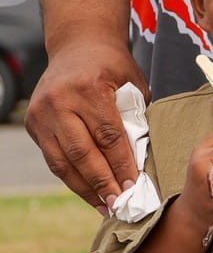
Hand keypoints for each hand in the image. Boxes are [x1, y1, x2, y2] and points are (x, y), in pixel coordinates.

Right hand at [24, 35, 147, 210]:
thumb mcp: (132, 84)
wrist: (78, 45)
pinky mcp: (34, 124)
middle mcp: (59, 102)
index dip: (122, 165)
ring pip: (62, 161)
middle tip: (120, 204)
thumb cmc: (112, 66)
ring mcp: (42, 114)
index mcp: (88, 89)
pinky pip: (53, 158)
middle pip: (82, 152)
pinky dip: (71, 177)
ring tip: (105, 206)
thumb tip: (139, 162)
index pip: (108, 136)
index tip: (135, 186)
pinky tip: (88, 192)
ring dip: (85, 188)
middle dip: (103, 182)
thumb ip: (133, 119)